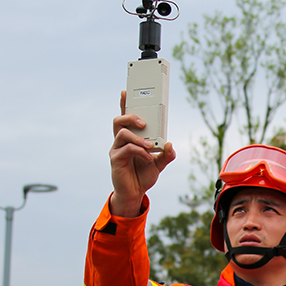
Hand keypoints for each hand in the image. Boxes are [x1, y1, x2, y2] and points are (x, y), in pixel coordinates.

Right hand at [109, 90, 175, 217]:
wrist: (135, 193)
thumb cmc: (143, 175)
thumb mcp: (159, 164)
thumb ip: (166, 154)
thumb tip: (170, 145)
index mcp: (130, 138)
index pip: (125, 117)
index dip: (124, 104)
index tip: (125, 92)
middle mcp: (121, 141)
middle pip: (119, 120)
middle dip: (131, 116)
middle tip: (144, 122)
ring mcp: (117, 149)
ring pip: (122, 133)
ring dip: (138, 137)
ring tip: (150, 145)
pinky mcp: (115, 159)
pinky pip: (126, 149)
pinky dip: (139, 151)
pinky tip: (148, 157)